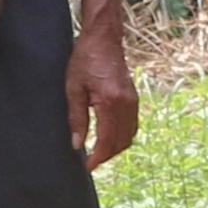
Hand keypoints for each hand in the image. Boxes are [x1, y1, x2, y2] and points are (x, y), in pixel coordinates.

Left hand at [67, 21, 143, 170]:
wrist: (104, 40)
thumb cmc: (85, 60)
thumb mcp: (73, 89)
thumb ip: (76, 118)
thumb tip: (77, 145)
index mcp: (110, 101)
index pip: (107, 140)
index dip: (98, 157)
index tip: (88, 167)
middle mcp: (126, 104)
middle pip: (121, 142)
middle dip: (106, 156)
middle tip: (90, 162)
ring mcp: (133, 101)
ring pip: (129, 136)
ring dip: (115, 148)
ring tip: (98, 153)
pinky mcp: (134, 99)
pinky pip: (132, 126)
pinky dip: (122, 137)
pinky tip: (108, 139)